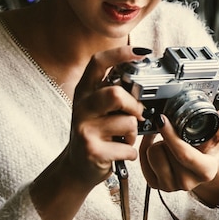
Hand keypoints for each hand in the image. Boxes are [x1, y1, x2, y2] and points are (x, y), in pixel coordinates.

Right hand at [66, 45, 149, 186]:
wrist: (76, 167)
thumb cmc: (95, 134)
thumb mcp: (98, 108)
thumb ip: (114, 93)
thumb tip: (143, 77)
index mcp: (85, 91)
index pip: (98, 62)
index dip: (120, 54)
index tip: (141, 52)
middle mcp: (82, 107)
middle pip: (116, 94)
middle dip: (134, 106)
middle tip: (136, 115)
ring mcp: (85, 129)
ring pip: (128, 123)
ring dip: (133, 134)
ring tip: (123, 138)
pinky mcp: (92, 150)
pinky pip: (127, 147)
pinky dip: (130, 152)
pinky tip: (119, 152)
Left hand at [139, 109, 218, 205]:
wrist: (202, 168)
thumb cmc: (211, 151)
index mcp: (205, 172)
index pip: (183, 154)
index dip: (171, 135)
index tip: (162, 119)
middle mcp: (187, 183)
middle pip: (163, 151)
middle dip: (166, 138)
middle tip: (176, 134)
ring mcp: (169, 186)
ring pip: (151, 154)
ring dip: (158, 144)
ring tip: (171, 144)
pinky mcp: (155, 184)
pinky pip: (143, 159)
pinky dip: (148, 148)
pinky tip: (160, 146)